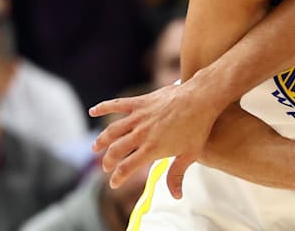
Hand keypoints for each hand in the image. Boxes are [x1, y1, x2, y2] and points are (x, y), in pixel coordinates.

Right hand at [90, 82, 219, 196]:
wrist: (202, 98)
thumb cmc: (198, 127)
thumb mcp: (190, 154)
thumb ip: (177, 175)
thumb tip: (176, 196)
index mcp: (151, 149)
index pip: (126, 168)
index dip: (117, 178)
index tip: (114, 184)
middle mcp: (141, 134)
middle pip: (115, 151)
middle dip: (108, 161)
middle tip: (106, 166)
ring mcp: (139, 117)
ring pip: (112, 131)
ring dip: (101, 140)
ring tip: (96, 147)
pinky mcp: (141, 102)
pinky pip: (117, 104)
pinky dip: (103, 108)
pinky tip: (92, 111)